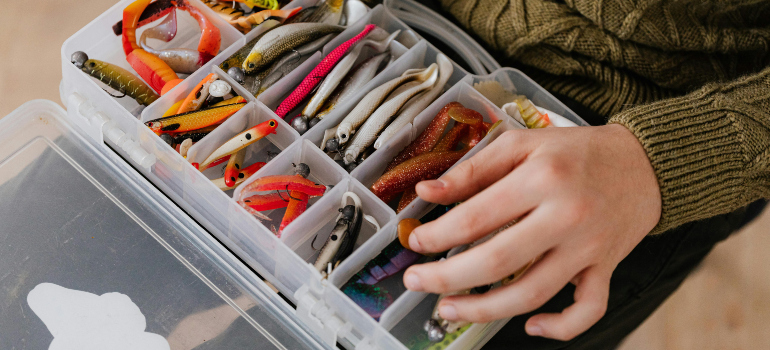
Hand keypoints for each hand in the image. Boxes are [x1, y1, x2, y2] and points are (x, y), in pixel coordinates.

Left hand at [403, 124, 661, 340]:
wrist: (644, 163)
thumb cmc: (578, 152)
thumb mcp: (522, 145)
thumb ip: (473, 169)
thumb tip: (427, 192)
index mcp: (541, 179)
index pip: (476, 217)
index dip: (437, 236)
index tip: (414, 243)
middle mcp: (566, 216)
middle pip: (497, 262)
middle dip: (446, 278)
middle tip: (416, 282)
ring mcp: (588, 248)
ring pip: (531, 293)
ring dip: (483, 309)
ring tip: (448, 309)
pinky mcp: (606, 268)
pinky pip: (587, 309)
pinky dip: (559, 326)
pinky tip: (529, 326)